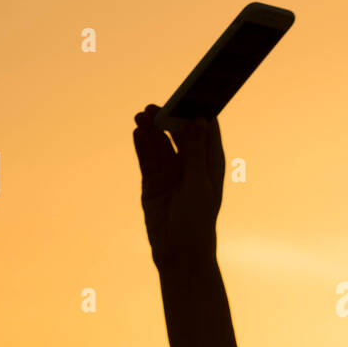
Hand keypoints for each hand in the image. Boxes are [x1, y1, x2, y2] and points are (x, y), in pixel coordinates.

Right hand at [132, 105, 224, 270]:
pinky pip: (147, 158)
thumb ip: (196, 152)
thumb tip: (199, 121)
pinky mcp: (153, 182)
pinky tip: (137, 132)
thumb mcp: (199, 184)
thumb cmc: (198, 221)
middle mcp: (191, 165)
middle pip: (179, 134)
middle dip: (168, 119)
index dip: (198, 111)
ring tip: (141, 116)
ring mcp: (171, 173)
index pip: (206, 131)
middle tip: (155, 106)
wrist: (179, 253)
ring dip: (151, 130)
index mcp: (210, 163)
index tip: (190, 93)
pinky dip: (142, 145)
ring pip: (160, 144)